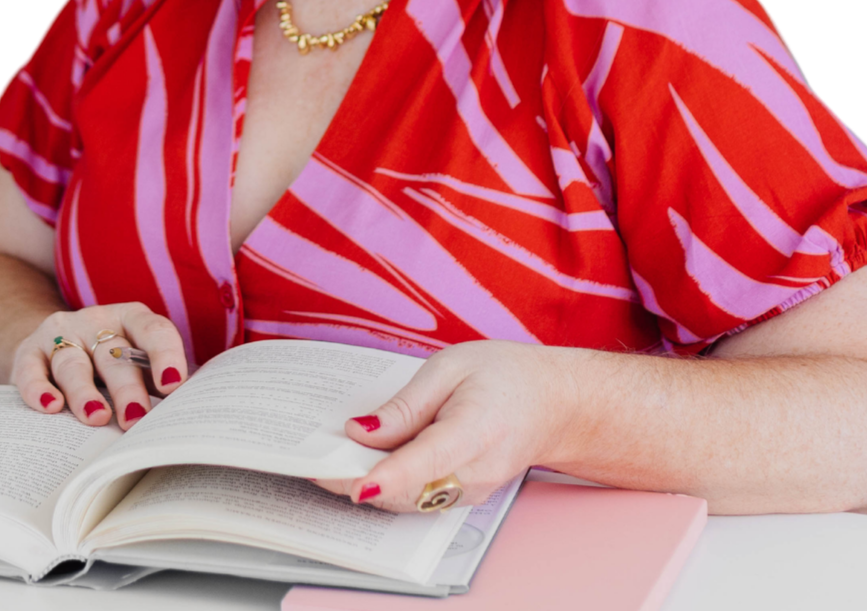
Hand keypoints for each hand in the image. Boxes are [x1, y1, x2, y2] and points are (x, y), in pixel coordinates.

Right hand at [11, 303, 187, 430]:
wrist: (50, 344)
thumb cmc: (107, 360)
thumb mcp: (133, 359)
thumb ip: (154, 379)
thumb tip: (181, 413)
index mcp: (131, 319)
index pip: (153, 330)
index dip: (165, 355)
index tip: (174, 385)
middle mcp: (97, 322)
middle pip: (114, 354)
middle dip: (127, 388)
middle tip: (137, 418)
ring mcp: (62, 335)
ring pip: (74, 364)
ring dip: (86, 392)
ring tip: (97, 418)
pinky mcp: (29, 352)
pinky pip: (31, 370)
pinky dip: (39, 388)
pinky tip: (50, 406)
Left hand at [313, 340, 580, 512]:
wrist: (554, 404)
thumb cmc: (506, 376)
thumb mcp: (453, 366)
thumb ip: (406, 403)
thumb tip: (360, 431)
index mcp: (475, 430)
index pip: (424, 462)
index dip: (385, 476)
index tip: (353, 482)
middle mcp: (473, 472)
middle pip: (404, 490)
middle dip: (355, 478)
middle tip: (311, 458)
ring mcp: (470, 492)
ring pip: (406, 500)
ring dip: (366, 484)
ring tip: (329, 458)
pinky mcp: (463, 498)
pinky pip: (417, 499)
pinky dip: (387, 486)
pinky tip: (364, 463)